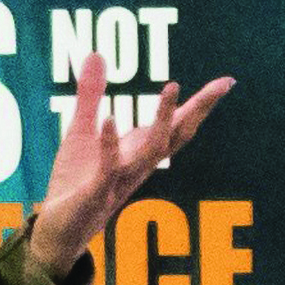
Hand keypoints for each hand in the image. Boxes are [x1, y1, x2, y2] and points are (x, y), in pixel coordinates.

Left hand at [23, 59, 233, 278]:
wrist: (57, 230)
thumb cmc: (75, 182)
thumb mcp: (81, 132)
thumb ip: (90, 95)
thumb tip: (96, 54)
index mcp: (139, 152)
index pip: (176, 126)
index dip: (200, 105)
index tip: (226, 81)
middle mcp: (139, 166)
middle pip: (176, 136)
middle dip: (198, 110)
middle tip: (221, 85)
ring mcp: (120, 180)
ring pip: (150, 151)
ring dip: (161, 120)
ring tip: (172, 87)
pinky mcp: (96, 192)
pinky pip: (108, 167)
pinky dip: (110, 144)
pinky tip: (110, 118)